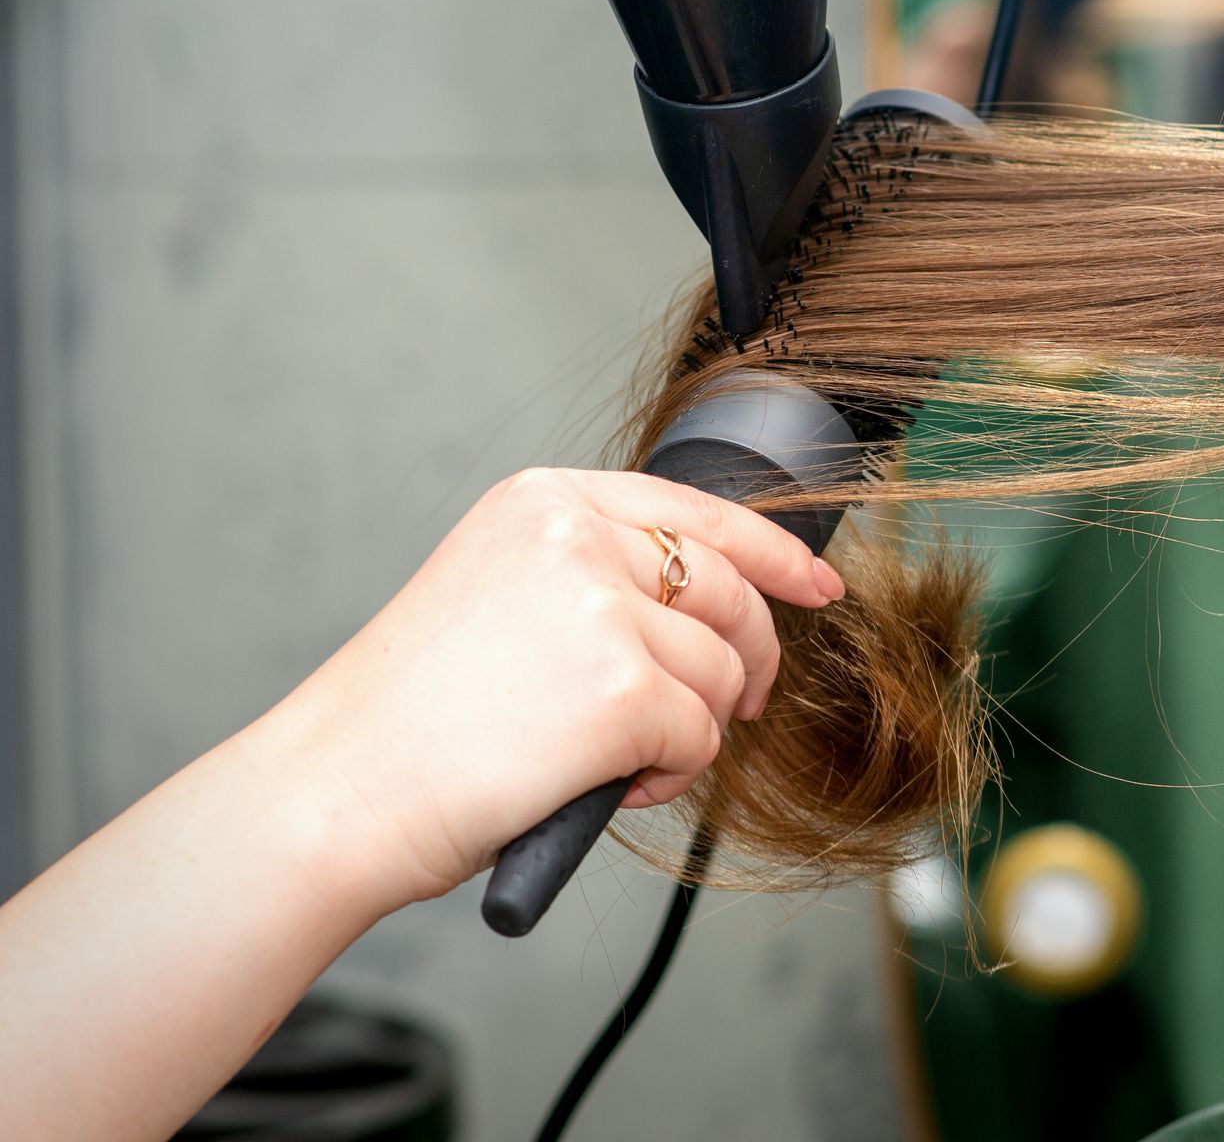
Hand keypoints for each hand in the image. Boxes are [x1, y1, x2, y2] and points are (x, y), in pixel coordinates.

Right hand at [266, 468, 845, 910]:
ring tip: (615, 759)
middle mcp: (579, 538)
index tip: (818, 585)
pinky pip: (701, 738)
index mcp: (545, 503)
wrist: (338, 788)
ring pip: (722, 674)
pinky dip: (670, 775)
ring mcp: (604, 609)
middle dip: (750, 660)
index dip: (774, 553)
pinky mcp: (625, 690)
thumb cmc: (410, 716)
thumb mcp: (497, 595)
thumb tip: (704, 608)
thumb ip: (592, 576)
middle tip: (737, 708)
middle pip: (731, 592)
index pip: (698, 510)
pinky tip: (607, 784)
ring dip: (692, 729)